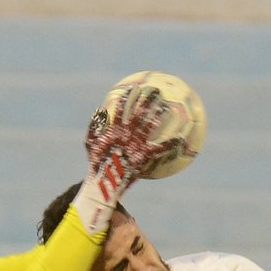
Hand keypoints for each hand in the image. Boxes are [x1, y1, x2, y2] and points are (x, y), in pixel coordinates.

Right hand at [84, 86, 180, 201]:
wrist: (103, 182)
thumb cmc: (96, 163)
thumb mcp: (90, 144)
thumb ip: (93, 126)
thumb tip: (99, 110)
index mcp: (115, 129)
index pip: (122, 109)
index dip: (129, 97)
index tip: (135, 88)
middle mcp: (127, 133)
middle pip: (140, 113)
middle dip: (148, 101)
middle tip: (156, 91)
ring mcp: (135, 144)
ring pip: (150, 125)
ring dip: (158, 114)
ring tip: (167, 105)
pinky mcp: (143, 156)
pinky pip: (159, 149)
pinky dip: (170, 144)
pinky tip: (180, 139)